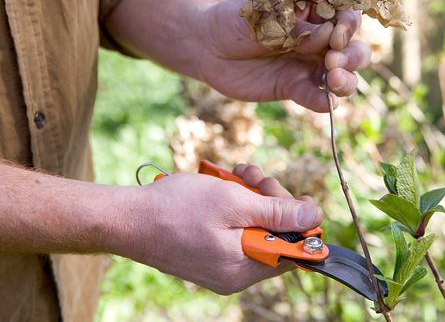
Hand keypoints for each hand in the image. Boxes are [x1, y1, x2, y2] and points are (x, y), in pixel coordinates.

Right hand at [117, 165, 322, 294]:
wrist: (127, 217)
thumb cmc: (177, 209)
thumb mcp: (235, 203)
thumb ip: (278, 213)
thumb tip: (315, 218)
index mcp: (243, 269)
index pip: (293, 252)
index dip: (301, 223)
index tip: (299, 198)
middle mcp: (234, 273)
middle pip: (274, 236)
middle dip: (272, 200)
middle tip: (257, 178)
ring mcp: (219, 263)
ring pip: (254, 226)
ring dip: (253, 196)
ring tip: (239, 174)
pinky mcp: (207, 251)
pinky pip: (234, 229)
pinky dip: (236, 204)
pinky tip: (228, 184)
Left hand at [197, 0, 371, 111]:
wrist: (208, 47)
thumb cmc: (235, 20)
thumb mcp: (262, 15)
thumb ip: (294, 27)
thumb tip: (326, 35)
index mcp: (315, 13)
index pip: (346, 16)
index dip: (349, 25)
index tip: (336, 33)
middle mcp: (320, 40)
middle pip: (353, 48)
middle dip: (352, 55)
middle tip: (333, 60)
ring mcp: (310, 66)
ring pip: (344, 75)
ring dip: (347, 80)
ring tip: (334, 80)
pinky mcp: (296, 88)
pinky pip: (317, 97)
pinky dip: (326, 102)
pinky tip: (326, 103)